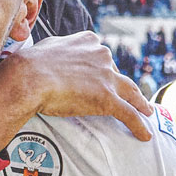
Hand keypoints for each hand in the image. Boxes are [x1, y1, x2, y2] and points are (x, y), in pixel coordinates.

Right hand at [0, 31, 153, 150]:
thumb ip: (60, 48)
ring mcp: (106, 77)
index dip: (104, 69)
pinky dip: (139, 125)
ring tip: (146, 111)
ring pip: (131, 92)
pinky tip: (145, 134)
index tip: (103, 77)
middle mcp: (101, 56)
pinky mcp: (107, 98)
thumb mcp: (48, 46)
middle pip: (118, 74)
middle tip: (122, 96)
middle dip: (121, 85)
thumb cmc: (31, 62)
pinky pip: (129, 114)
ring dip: (140, 102)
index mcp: (88, 41)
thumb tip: (55, 52)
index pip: (102, 57)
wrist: (29, 77)